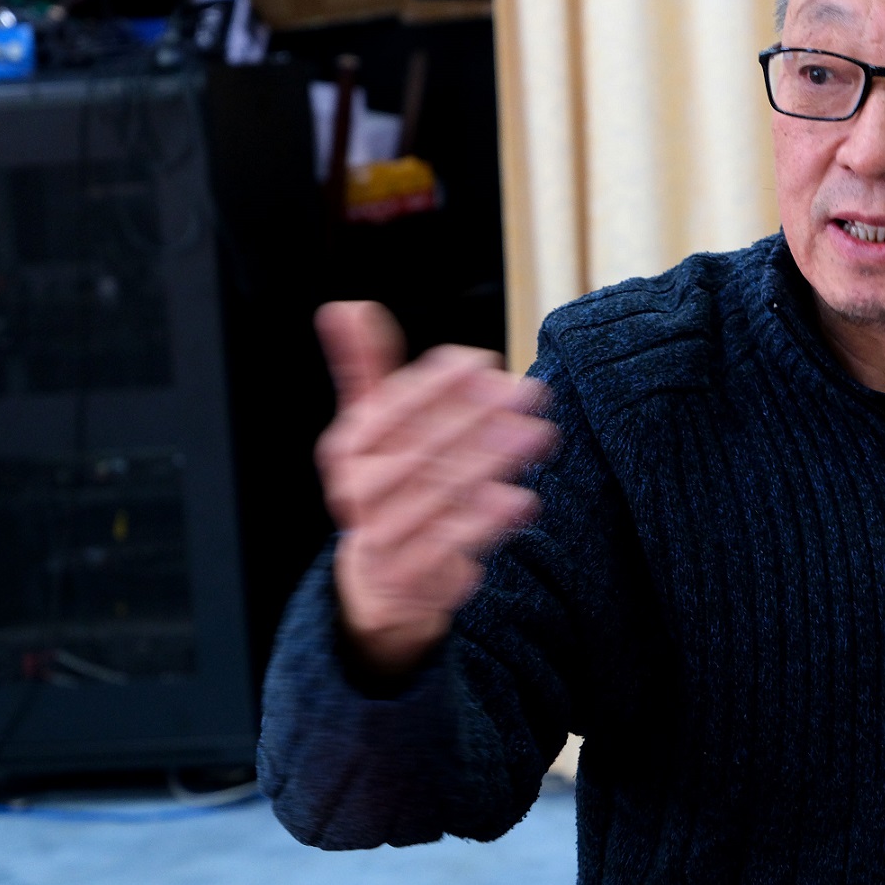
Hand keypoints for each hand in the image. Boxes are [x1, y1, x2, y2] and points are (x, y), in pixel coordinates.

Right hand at [315, 301, 556, 673]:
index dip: (437, 382)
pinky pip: (448, 544)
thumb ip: (365, 368)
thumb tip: (346, 307)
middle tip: (530, 393)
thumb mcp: (371, 425)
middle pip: (420, 447)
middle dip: (478, 417)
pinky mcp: (411, 572)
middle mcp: (358, 488)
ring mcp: (381, 533)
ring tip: (538, 436)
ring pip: (438, 493)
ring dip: (491, 462)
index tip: (486, 360)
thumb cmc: (389, 481)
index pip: (391, 406)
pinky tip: (521, 499)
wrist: (383, 576)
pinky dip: (485, 521)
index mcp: (348, 446)